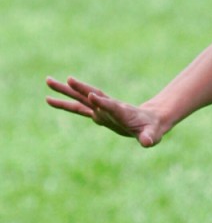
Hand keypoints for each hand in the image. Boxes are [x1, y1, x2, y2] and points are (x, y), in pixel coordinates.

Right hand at [46, 76, 165, 146]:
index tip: (92, 95)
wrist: (148, 120)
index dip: (102, 102)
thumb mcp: (152, 135)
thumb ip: (148, 138)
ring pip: (81, 98)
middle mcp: (109, 107)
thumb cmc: (150, 128)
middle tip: (66, 79)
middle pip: (92, 96)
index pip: (111, 106)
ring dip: (66, 91)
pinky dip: (64, 104)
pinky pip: (78, 108)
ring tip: (48, 81)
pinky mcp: (96, 113)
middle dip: (80, 89)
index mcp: (121, 112)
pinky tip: (49, 99)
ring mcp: (101, 109)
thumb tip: (148, 143)